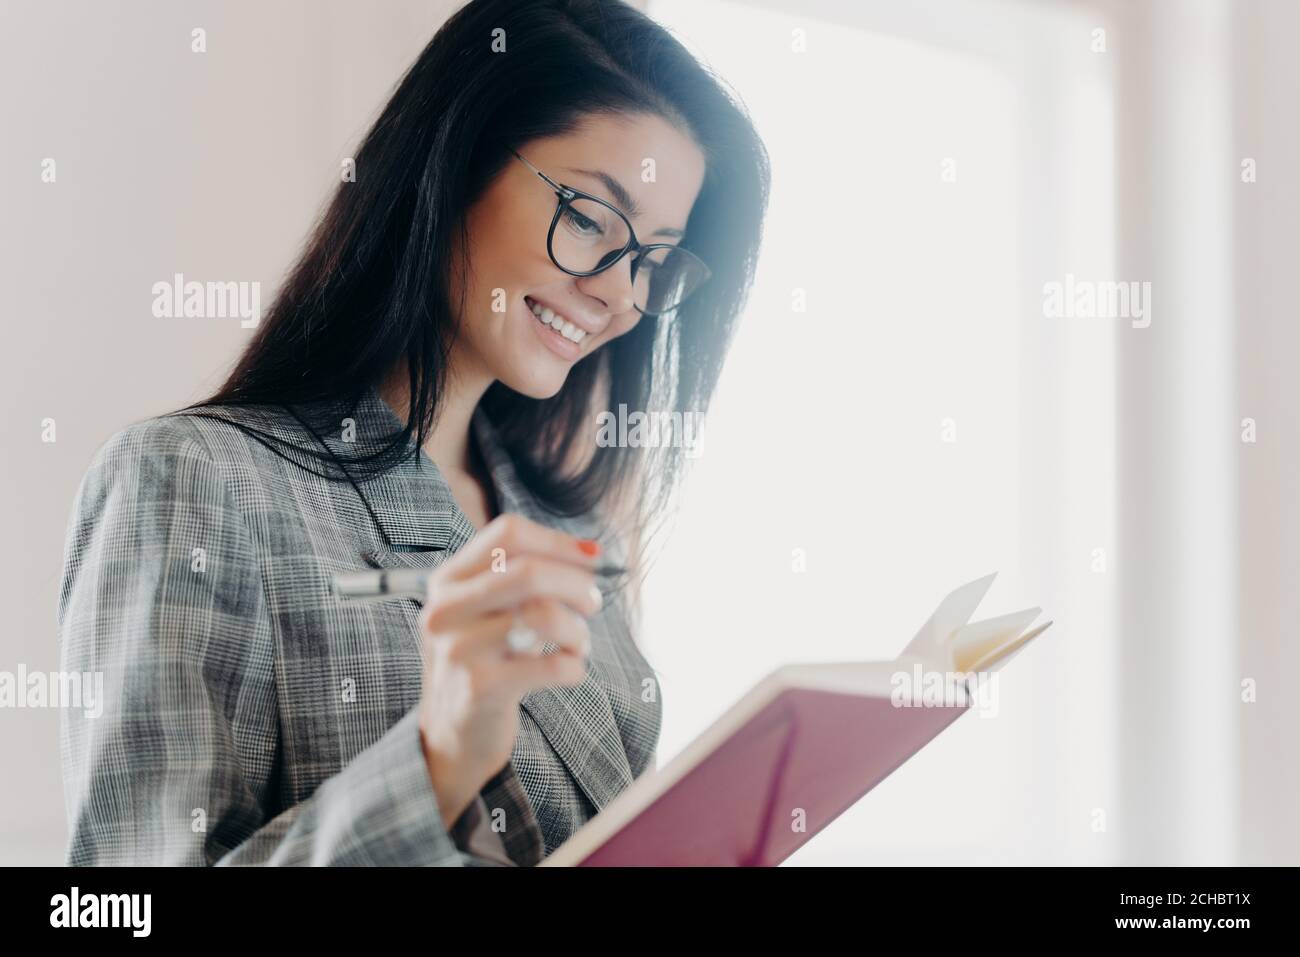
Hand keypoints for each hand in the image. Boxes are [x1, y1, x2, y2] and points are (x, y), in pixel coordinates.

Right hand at [415, 513, 602, 825]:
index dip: (559, 542)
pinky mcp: (480, 688)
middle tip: (592, 603)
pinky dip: (574, 666)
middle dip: (577, 585)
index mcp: (449, 579)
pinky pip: (552, 664)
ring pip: (543, 615)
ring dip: (578, 629)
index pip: (509, 533)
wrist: (452, 734)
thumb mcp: (486, 610)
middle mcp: (446, 608)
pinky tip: (568, 671)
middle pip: (529, 571)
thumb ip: (523, 576)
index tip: (591, 560)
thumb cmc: (483, 661)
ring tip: (578, 642)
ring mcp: (458, 648)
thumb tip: (591, 551)